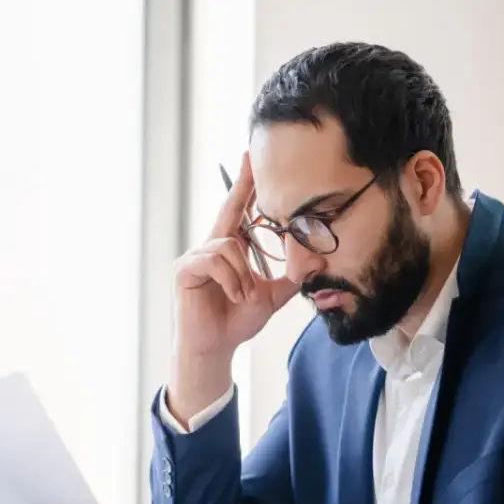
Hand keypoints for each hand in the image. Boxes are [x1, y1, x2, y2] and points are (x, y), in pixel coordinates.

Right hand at [167, 152, 298, 423]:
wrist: (216, 347)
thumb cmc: (237, 319)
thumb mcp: (271, 296)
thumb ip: (291, 277)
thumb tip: (318, 260)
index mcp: (230, 249)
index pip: (240, 211)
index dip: (246, 185)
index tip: (251, 159)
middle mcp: (212, 246)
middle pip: (228, 209)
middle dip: (241, 185)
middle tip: (250, 157)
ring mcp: (196, 257)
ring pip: (230, 246)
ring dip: (243, 274)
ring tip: (243, 295)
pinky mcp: (185, 270)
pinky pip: (216, 261)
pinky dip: (231, 280)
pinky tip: (232, 295)